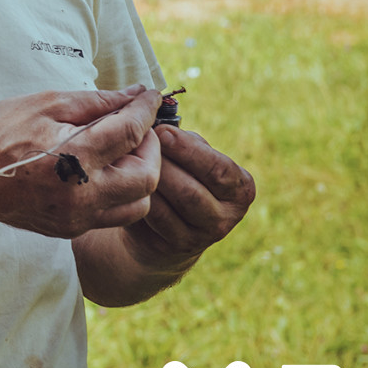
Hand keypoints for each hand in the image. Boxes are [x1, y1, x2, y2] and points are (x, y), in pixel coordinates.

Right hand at [0, 86, 161, 237]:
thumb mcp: (45, 104)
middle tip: (136, 128)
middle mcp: (81, 194)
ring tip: (121, 153)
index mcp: (73, 157)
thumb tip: (134, 95)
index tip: (151, 96)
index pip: (130, 132)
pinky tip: (101, 171)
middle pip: (147, 177)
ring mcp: (77, 217)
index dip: (146, 110)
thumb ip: (95, 101)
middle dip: (151, 148)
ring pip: (139, 203)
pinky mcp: (71, 229)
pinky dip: (120, 191)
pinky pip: (114, 214)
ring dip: (140, 175)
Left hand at [120, 126, 255, 267]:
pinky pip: (155, 218)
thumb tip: (159, 122)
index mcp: (240, 187)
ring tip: (129, 160)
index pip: (219, 169)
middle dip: (162, 164)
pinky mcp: (177, 245)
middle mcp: (228, 215)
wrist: (166, 224)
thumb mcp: (191, 157)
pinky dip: (140, 197)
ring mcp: (203, 236)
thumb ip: (185, 142)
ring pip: (171, 206)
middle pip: (191, 191)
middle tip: (138, 144)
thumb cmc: (179, 175)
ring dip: (149, 180)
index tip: (161, 131)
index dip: (189, 150)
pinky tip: (126, 181)